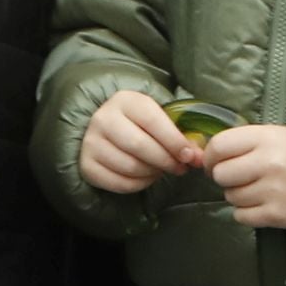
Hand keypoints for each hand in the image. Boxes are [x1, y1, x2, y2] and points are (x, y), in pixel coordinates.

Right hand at [78, 89, 203, 196]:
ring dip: (153, 174)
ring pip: (130, 167)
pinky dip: (139, 184)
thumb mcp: (157, 118)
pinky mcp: (87, 165)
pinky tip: (146, 177)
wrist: (106, 130)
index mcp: (125, 100)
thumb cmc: (140, 124)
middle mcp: (103, 119)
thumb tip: (197, 157)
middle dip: (166, 160)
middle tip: (180, 168)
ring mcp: (91, 143)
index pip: (152, 120)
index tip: (190, 156)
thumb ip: (179, 134)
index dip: (174, 141)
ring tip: (162, 170)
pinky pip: (119, 183)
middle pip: (140, 146)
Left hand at [204, 124, 285, 229]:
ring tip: (258, 189)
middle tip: (238, 178)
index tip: (214, 163)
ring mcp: (272, 190)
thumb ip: (247, 142)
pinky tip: (262, 204)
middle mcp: (268, 162)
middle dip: (225, 178)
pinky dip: (246, 213)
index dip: (210, 157)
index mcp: (266, 137)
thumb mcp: (278, 135)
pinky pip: (241, 216)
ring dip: (238, 195)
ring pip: (231, 197)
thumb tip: (210, 155)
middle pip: (221, 175)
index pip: (219, 146)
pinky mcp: (277, 214)